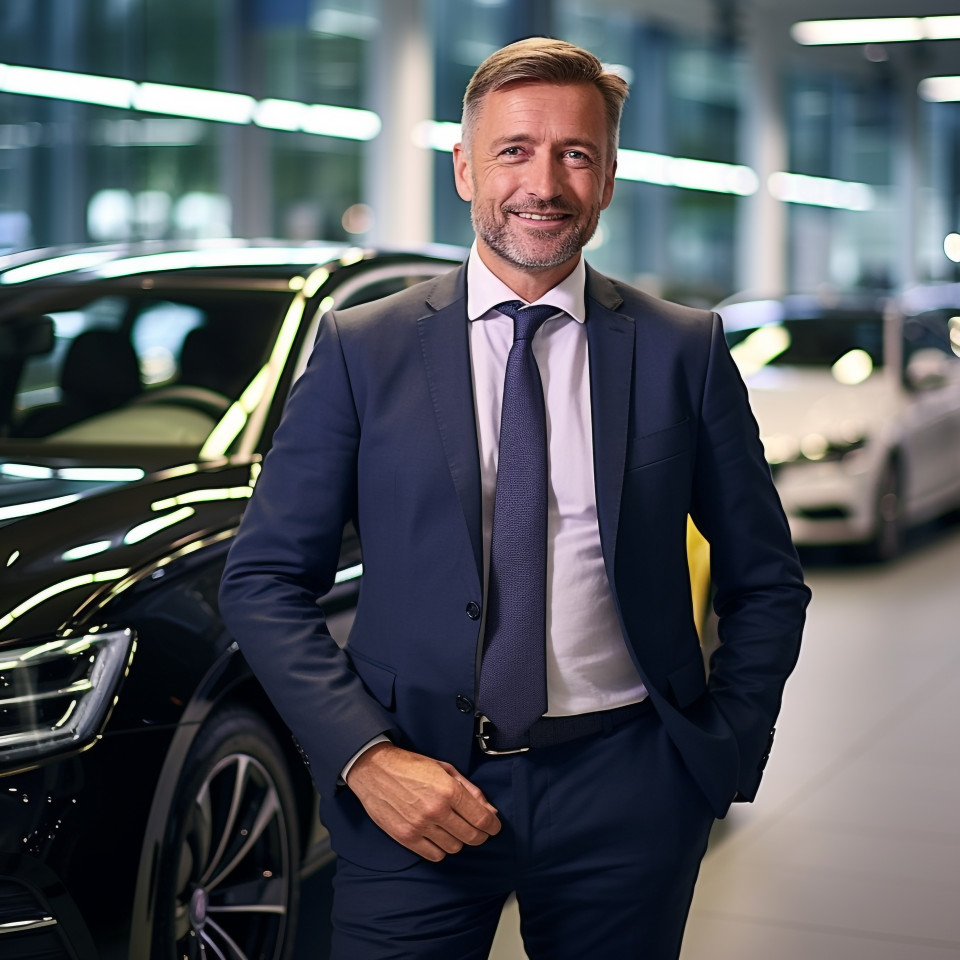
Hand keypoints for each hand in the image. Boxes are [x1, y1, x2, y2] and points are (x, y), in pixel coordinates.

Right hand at [345, 742, 500, 860]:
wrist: (374, 769)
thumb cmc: (409, 765)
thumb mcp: (444, 768)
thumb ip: (469, 789)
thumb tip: (489, 809)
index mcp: (448, 790)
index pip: (482, 819)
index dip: (493, 825)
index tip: (494, 826)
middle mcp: (436, 810)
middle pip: (472, 837)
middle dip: (480, 834)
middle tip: (479, 829)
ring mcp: (420, 826)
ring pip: (455, 848)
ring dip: (459, 840)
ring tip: (453, 828)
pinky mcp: (406, 837)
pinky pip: (435, 855)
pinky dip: (441, 848)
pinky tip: (438, 836)